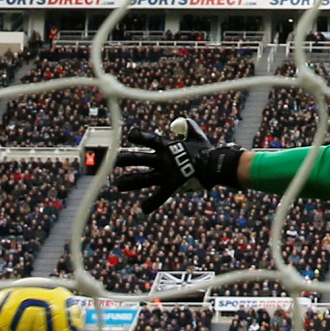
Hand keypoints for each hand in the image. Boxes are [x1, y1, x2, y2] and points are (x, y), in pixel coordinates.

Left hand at [111, 119, 241, 213]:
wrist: (216, 166)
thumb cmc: (206, 151)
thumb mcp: (196, 135)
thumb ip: (187, 126)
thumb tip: (179, 121)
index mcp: (168, 147)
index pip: (149, 139)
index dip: (138, 136)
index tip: (129, 135)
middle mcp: (163, 159)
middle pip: (139, 158)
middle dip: (124, 159)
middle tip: (113, 160)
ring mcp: (167, 173)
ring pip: (143, 178)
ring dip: (129, 182)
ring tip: (118, 185)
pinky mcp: (173, 185)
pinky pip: (161, 196)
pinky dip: (152, 203)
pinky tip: (143, 209)